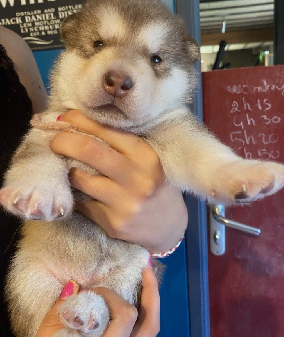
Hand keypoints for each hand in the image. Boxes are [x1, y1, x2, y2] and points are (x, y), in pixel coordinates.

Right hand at [35, 267, 158, 336]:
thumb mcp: (49, 335)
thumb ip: (60, 311)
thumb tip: (74, 285)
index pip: (125, 316)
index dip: (112, 296)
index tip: (92, 291)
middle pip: (151, 323)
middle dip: (151, 293)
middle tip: (146, 270)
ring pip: (152, 331)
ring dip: (151, 306)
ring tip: (147, 282)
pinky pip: (145, 335)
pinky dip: (144, 317)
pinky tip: (138, 304)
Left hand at [51, 110, 186, 253]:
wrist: (169, 225)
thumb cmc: (154, 183)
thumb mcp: (145, 158)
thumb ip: (118, 143)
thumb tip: (77, 123)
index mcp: (145, 155)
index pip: (106, 130)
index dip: (79, 121)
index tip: (66, 118)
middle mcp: (136, 178)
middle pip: (89, 150)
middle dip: (63, 141)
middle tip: (55, 141)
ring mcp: (124, 203)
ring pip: (79, 179)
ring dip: (67, 170)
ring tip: (67, 166)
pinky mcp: (113, 223)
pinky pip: (81, 204)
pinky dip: (74, 194)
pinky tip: (79, 191)